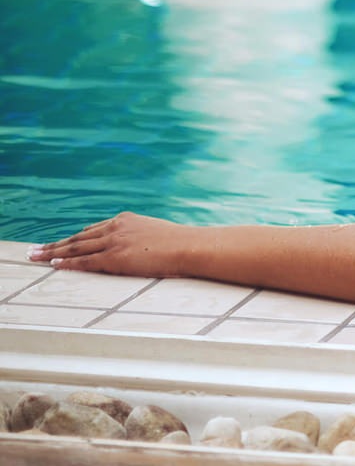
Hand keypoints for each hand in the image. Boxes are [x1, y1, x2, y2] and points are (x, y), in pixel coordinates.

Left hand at [27, 212, 192, 277]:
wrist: (190, 246)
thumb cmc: (183, 243)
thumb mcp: (160, 234)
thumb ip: (144, 238)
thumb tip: (144, 248)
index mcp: (127, 220)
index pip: (94, 230)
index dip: (75, 238)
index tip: (62, 242)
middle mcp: (116, 227)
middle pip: (78, 237)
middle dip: (55, 244)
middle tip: (34, 249)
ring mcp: (114, 241)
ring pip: (75, 247)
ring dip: (52, 252)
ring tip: (34, 256)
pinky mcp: (115, 257)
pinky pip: (85, 261)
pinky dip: (67, 263)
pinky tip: (53, 265)